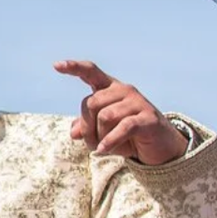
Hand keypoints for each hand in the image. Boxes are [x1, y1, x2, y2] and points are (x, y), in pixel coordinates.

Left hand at [56, 59, 183, 164]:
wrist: (159, 148)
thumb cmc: (127, 137)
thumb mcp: (102, 133)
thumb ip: (86, 127)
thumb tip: (73, 133)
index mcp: (110, 88)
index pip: (90, 72)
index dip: (74, 68)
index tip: (56, 66)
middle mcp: (124, 90)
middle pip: (91, 104)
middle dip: (87, 127)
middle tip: (93, 144)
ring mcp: (138, 102)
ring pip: (104, 117)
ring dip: (99, 137)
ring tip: (102, 149)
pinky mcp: (148, 118)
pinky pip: (123, 127)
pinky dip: (110, 141)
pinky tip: (103, 151)